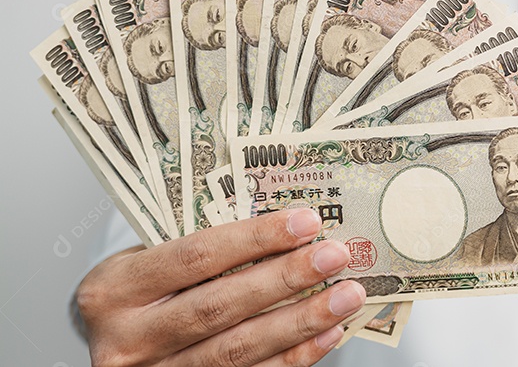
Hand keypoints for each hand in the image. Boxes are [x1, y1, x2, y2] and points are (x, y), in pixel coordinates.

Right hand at [76, 208, 365, 365]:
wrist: (115, 344)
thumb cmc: (144, 294)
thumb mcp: (150, 262)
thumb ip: (203, 252)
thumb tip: (291, 233)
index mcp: (112, 290)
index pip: (194, 257)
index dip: (255, 239)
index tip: (307, 221)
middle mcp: (128, 340)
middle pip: (219, 307)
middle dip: (285, 279)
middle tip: (335, 256)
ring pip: (238, 351)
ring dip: (302, 321)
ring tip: (347, 295)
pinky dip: (295, 356)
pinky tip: (329, 333)